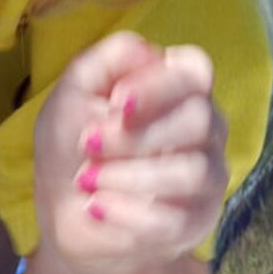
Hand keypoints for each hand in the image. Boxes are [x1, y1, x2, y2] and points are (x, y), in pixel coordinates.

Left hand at [34, 31, 228, 272]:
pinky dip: (130, 212)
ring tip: (86, 180)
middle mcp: (205, 128)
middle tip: (88, 144)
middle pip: (198, 120)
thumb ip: (104, 62)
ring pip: (192, 171)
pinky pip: (177, 218)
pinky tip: (97, 206)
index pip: (195, 70)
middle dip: (135, 135)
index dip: (160, 84)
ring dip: (129, 175)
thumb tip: (149, 52)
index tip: (116, 101)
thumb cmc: (72, 146)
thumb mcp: (72, 95)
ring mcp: (207, 177)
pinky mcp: (197, 222)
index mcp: (178, 88)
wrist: (65, 214)